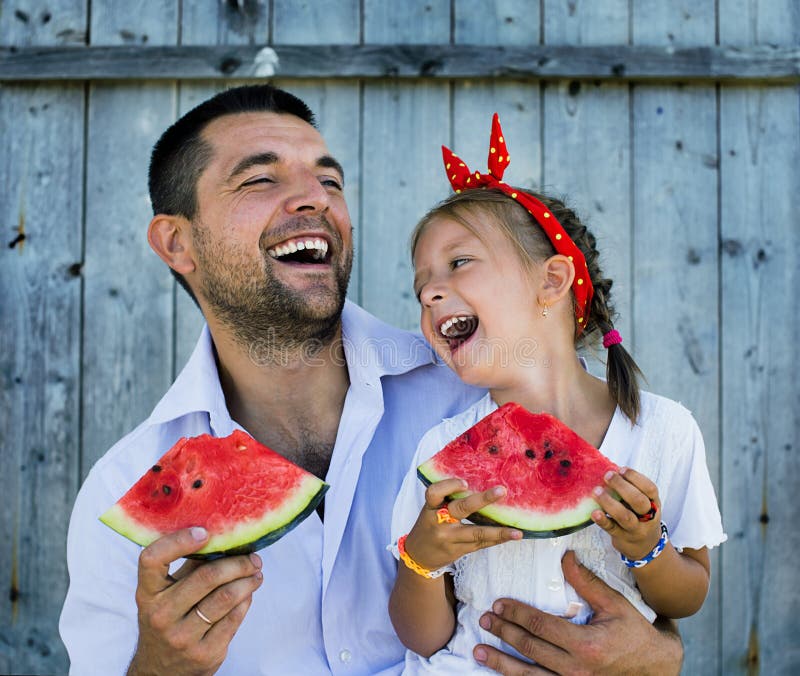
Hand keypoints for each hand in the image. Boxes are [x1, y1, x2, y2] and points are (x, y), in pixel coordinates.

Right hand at [127, 527, 263, 675]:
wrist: (160, 671)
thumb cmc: (169, 618)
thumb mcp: (167, 593)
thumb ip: (189, 565)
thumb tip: (223, 534)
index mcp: (148, 594)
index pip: (152, 559)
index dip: (178, 541)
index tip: (205, 532)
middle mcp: (161, 615)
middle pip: (206, 577)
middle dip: (237, 563)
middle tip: (253, 558)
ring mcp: (182, 637)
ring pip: (225, 598)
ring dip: (247, 581)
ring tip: (256, 573)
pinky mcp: (204, 653)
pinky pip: (234, 619)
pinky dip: (246, 601)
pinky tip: (249, 594)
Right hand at [403, 479, 522, 570]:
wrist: (419, 556)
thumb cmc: (429, 524)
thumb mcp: (431, 509)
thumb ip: (447, 498)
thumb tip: (478, 480)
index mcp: (430, 508)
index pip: (434, 493)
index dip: (449, 486)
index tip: (466, 482)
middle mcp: (439, 523)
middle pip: (460, 509)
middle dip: (482, 500)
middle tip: (501, 491)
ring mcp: (450, 539)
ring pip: (476, 533)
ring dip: (498, 531)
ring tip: (517, 531)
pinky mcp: (460, 550)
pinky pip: (481, 544)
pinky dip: (498, 539)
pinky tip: (512, 536)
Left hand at [474, 551, 682, 674]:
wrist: (656, 669)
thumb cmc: (635, 633)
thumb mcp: (614, 605)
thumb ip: (587, 582)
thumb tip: (565, 556)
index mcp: (585, 644)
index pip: (541, 625)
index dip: (517, 613)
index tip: (499, 604)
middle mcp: (576, 669)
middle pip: (530, 649)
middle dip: (503, 633)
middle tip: (483, 620)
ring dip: (500, 663)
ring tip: (479, 651)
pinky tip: (501, 674)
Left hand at [591, 468, 662, 559]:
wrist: (645, 546)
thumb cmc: (640, 516)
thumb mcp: (644, 503)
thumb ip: (631, 489)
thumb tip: (611, 470)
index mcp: (654, 503)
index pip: (650, 489)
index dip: (636, 478)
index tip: (621, 469)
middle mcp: (648, 517)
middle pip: (639, 501)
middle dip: (622, 486)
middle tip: (607, 476)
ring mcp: (635, 529)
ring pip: (625, 517)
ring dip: (609, 502)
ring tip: (596, 491)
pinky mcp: (622, 538)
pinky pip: (612, 529)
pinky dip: (602, 520)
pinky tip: (594, 513)